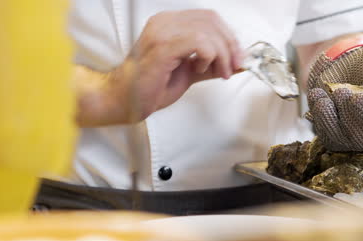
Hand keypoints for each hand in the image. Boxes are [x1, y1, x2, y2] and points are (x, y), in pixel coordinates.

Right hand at [108, 9, 242, 123]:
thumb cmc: (150, 86)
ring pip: (207, 31)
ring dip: (221, 54)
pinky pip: (198, 42)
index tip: (237, 57)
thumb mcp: (189, 72)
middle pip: (211, 21)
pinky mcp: (162, 47)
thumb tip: (234, 62)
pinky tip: (201, 68)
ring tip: (219, 72)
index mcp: (170, 23)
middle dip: (230, 46)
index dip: (228, 36)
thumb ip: (210, 64)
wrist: (125, 100)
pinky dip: (209, 56)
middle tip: (233, 66)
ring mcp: (162, 32)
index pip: (209, 18)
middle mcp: (165, 22)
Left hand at [306, 39, 362, 151]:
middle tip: (342, 91)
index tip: (358, 96)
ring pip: (342, 138)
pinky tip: (318, 95)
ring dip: (331, 115)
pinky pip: (325, 135)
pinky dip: (320, 115)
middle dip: (350, 114)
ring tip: (331, 92)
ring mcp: (354, 139)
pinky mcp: (334, 137)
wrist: (345, 61)